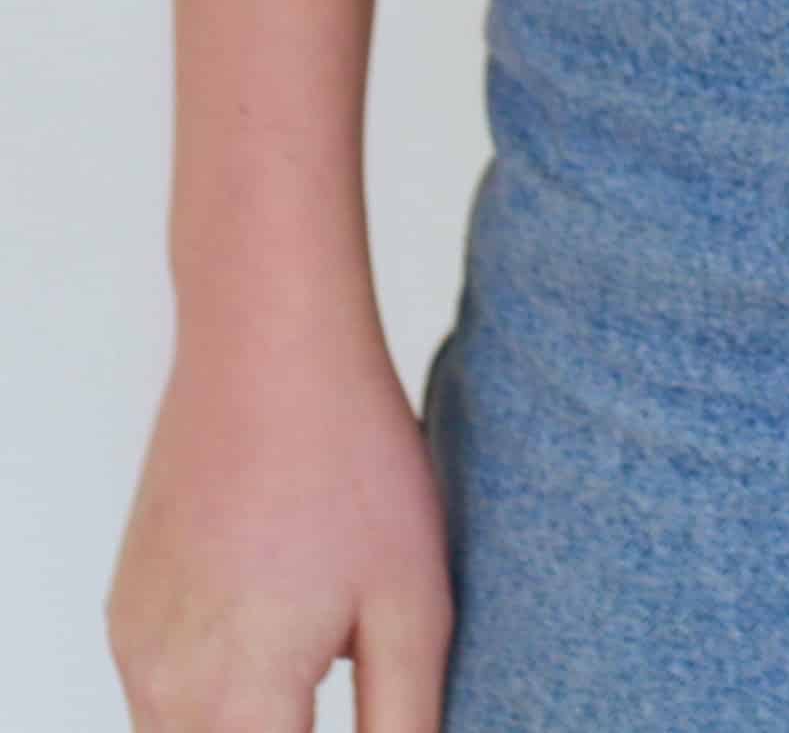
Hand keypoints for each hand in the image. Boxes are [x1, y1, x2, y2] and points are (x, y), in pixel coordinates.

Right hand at [105, 312, 452, 732]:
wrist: (268, 343)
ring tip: (316, 665)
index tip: (371, 720)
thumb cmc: (351, 460)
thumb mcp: (413, 604)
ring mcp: (135, 650)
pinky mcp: (126, 612)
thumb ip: (403, 722)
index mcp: (239, 700)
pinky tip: (277, 631)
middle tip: (344, 700)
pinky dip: (213, 699)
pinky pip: (162, 698)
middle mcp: (164, 690)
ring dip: (247, 729)